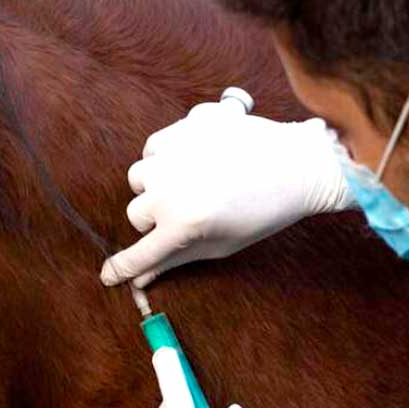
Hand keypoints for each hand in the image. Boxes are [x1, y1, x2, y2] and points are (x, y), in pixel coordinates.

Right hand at [101, 100, 353, 287]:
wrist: (299, 164)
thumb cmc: (263, 213)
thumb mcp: (221, 245)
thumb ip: (177, 260)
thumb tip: (141, 281)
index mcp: (183, 226)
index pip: (139, 254)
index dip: (122, 268)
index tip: (109, 275)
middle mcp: (171, 190)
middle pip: (136, 213)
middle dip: (155, 218)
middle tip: (188, 215)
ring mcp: (175, 155)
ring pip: (140, 177)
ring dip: (157, 185)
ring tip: (190, 184)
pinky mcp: (184, 127)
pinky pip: (155, 147)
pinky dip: (167, 156)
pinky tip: (193, 160)